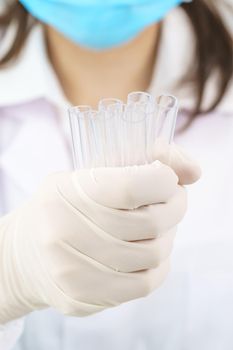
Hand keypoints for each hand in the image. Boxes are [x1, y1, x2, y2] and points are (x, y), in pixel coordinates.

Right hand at [0, 145, 199, 322]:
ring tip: (158, 227)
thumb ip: (141, 163)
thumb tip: (193, 170)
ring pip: (153, 254)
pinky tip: (150, 253)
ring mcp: (73, 270)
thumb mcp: (88, 173)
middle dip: (176, 206)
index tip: (168, 178)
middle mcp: (66, 232)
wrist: (24, 253)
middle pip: (151, 222)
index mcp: (68, 192)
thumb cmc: (64, 206)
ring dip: (168, 236)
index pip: (133, 186)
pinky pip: (144, 284)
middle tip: (172, 200)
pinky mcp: (83, 297)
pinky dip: (159, 265)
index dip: (165, 180)